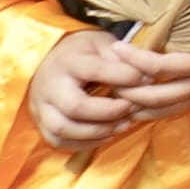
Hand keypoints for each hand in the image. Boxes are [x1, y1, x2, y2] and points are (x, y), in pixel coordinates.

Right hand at [28, 28, 189, 156]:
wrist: (53, 60)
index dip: (123, 77)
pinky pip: (58, 141)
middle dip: (108, 112)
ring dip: (97, 131)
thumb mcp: (103, 45)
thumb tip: (148, 77)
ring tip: (124, 125)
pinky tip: (108, 135)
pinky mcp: (41, 123)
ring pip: (63, 128)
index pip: (94, 70)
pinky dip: (84, 143)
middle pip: (75, 106)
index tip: (148, 79)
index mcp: (68, 61)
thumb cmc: (85, 52)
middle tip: (131, 108)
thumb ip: (123, 59)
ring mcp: (41, 107)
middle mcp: (50, 85)